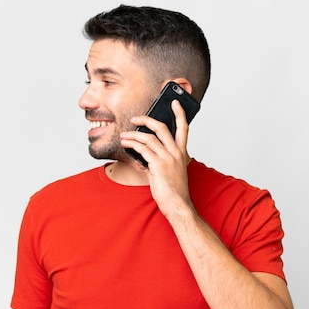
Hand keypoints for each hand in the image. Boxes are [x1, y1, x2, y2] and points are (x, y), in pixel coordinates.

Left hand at [120, 100, 193, 217]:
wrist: (178, 205)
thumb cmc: (174, 191)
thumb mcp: (169, 172)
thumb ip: (157, 162)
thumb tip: (141, 156)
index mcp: (181, 153)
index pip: (184, 128)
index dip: (179, 114)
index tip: (175, 103)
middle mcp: (176, 153)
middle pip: (162, 127)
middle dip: (147, 119)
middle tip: (136, 118)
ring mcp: (168, 158)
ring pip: (149, 138)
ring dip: (133, 135)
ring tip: (124, 135)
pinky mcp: (158, 165)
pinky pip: (142, 149)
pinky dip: (132, 145)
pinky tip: (126, 144)